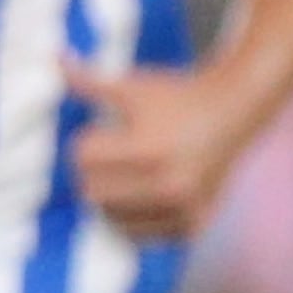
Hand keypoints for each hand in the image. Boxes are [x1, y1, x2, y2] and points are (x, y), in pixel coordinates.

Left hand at [68, 62, 259, 242]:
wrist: (238, 109)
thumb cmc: (179, 95)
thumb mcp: (134, 87)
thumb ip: (90, 81)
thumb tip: (55, 56)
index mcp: (149, 149)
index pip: (83, 159)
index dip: (88, 143)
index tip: (107, 133)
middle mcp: (167, 183)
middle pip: (92, 193)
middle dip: (94, 173)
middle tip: (114, 157)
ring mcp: (182, 208)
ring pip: (111, 218)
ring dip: (111, 199)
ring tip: (130, 175)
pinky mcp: (192, 224)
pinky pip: (140, 235)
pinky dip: (135, 219)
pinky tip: (146, 195)